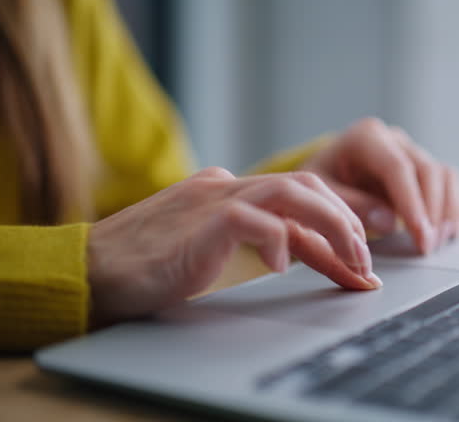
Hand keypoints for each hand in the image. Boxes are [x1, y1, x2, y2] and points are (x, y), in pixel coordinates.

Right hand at [87, 168, 380, 325]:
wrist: (93, 272)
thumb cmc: (151, 268)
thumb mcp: (220, 256)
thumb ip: (258, 245)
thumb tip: (303, 254)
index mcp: (231, 191)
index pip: (300, 202)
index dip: (337, 231)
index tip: (362, 266)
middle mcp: (227, 185)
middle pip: (305, 185)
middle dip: (346, 221)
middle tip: (366, 261)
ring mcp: (213, 197)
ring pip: (291, 192)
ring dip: (330, 226)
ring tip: (351, 260)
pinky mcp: (201, 220)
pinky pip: (252, 218)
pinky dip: (276, 240)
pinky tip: (280, 266)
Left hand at [303, 117, 458, 253]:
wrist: (327, 174)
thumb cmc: (322, 183)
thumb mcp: (322, 194)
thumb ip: (351, 205)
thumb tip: (387, 221)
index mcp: (366, 137)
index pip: (397, 167)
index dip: (412, 203)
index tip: (420, 234)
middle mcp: (395, 140)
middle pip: (427, 170)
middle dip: (432, 212)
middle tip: (427, 247)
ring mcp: (413, 152)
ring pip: (444, 175)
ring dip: (447, 211)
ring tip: (438, 243)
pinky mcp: (424, 168)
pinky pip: (449, 184)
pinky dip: (453, 208)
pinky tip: (448, 233)